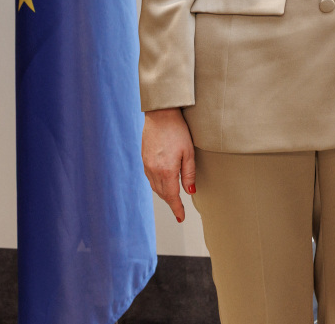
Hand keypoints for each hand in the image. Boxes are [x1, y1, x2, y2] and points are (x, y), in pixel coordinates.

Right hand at [142, 108, 195, 222]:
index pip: (172, 196)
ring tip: (173, 198)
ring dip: (164, 194)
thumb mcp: (189, 152)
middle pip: (163, 193)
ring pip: (155, 187)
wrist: (160, 115)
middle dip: (171, 202)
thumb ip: (189, 174)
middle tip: (179, 209)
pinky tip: (163, 183)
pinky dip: (157, 185)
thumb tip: (190, 192)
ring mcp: (147, 165)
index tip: (180, 218)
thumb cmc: (178, 131)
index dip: (177, 208)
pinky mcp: (144, 159)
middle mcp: (154, 170)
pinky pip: (150, 178)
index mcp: (166, 170)